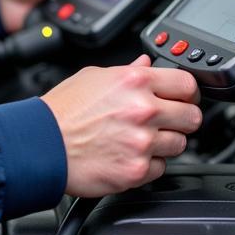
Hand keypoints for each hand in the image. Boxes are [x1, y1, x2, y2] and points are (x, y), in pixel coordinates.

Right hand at [41, 54, 201, 195]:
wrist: (42, 145)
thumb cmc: (63, 111)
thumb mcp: (94, 76)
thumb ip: (128, 71)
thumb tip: (147, 64)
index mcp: (135, 81)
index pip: (187, 84)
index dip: (188, 93)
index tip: (184, 98)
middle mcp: (143, 110)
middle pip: (192, 117)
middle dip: (181, 119)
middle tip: (166, 121)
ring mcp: (142, 142)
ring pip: (179, 144)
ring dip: (164, 143)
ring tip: (139, 139)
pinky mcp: (136, 170)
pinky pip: (160, 168)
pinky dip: (148, 164)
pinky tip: (128, 155)